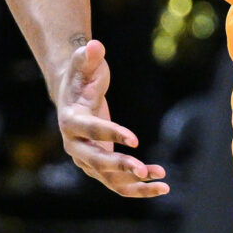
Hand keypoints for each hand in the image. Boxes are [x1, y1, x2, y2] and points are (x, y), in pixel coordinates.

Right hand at [55, 38, 166, 197]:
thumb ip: (88, 55)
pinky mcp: (100, 167)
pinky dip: (138, 187)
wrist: (73, 94)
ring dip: (135, 183)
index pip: (90, 131)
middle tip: (143, 169)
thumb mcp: (84, 63)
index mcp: (70, 121)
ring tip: (162, 181)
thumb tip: (95, 45)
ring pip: (110, 179)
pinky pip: (118, 183)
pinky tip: (161, 183)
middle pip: (96, 162)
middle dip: (120, 167)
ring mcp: (86, 159)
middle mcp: (74, 145)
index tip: (136, 140)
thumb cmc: (82, 75)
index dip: (112, 134)